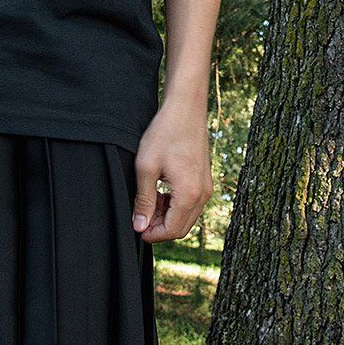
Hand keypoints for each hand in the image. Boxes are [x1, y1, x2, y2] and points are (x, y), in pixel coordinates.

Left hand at [132, 100, 212, 243]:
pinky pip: (192, 203)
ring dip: (167, 216)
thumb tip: (140, 226)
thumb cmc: (165, 134)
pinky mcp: (205, 179)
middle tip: (140, 216)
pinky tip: (160, 192)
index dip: (153, 234)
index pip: (173, 230)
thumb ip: (144, 201)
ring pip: (187, 216)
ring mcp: (207, 187)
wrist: (185, 109)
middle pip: (182, 227)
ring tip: (148, 201)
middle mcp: (203, 194)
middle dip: (160, 227)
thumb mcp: (146, 168)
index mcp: (189, 194)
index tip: (136, 228)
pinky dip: (176, 205)